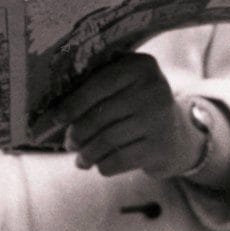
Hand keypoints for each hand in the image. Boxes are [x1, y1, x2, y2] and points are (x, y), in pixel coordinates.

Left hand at [56, 53, 193, 180]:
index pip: (99, 84)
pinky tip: (98, 165)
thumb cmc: (136, 106)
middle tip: (69, 144)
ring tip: (80, 159)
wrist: (175, 134)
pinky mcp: (161, 147)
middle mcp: (154, 88)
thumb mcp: (124, 86)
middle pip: (101, 115)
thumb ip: (96, 88)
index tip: (56, 119)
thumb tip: (54, 112)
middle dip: (78, 133)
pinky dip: (103, 165)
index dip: (73, 103)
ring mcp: (160, 118)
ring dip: (87, 153)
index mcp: (141, 65)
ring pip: (107, 140)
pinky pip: (120, 159)